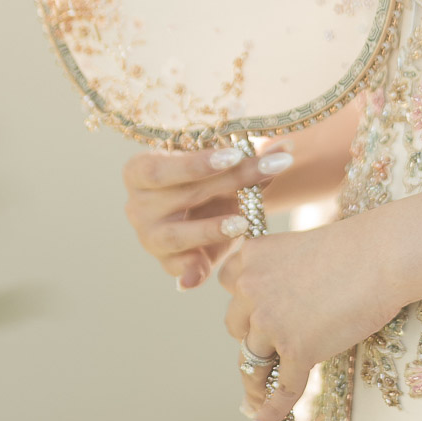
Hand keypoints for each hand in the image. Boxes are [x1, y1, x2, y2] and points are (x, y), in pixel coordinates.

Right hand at [122, 143, 294, 290]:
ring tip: (242, 223)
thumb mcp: (226, 164)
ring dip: (209, 229)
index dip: (196, 163)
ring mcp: (149, 236)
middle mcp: (137, 205)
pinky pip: (177, 268)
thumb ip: (253, 154)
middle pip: (183, 195)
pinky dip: (190, 272)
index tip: (235, 154)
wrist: (206, 208)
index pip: (161, 167)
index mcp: (141, 171)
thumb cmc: (208, 178)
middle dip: (230, 182)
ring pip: (174, 235)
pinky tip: (203, 273)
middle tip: (267, 171)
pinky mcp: (167, 261)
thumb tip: (284, 147)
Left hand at [221, 205, 405, 420]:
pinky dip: (267, 414)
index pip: (229, 287)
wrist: (386, 254)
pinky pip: (280, 390)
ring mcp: (271, 321)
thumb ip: (281, 280)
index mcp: (250, 258)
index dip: (245, 304)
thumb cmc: (357, 250)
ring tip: (256, 399)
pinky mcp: (297, 349)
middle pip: (237, 328)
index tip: (255, 316)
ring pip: (252, 361)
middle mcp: (250, 288)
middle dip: (254, 340)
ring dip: (256, 380)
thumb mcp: (301, 252)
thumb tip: (272, 326)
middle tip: (274, 351)